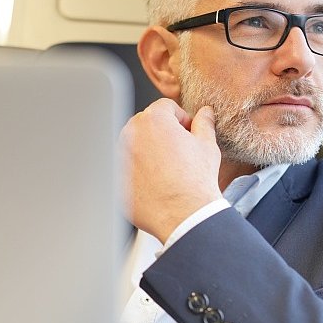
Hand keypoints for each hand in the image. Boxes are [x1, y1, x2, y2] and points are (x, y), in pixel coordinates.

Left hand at [121, 99, 222, 242]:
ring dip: (148, 149)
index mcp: (154, 120)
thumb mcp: (207, 146)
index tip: (187, 133)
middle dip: (162, 132)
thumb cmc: (196, 181)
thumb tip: (205, 113)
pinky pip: (126, 165)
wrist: (184, 215)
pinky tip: (155, 181)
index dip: (181, 118)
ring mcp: (119, 155)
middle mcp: (131, 134)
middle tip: (178, 151)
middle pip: (146, 122)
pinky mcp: (115, 176)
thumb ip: (204, 123)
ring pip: (134, 144)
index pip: (165, 107)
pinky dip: (137, 169)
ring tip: (167, 169)